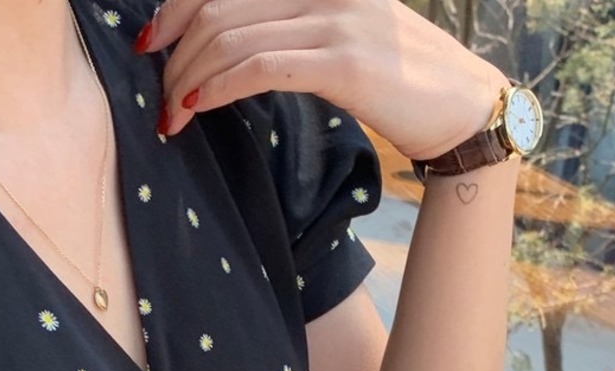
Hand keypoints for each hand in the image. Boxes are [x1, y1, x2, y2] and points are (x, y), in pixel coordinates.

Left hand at [137, 0, 508, 160]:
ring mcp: (336, 19)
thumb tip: (227, 50)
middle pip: (218, 8)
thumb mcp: (340, 40)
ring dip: (187, 81)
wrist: (463, 108)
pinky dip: (218, 88)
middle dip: (174, 56)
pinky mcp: (345, 61)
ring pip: (231, 38)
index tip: (151, 46)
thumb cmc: (399, 83)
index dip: (176, 9)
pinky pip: (260, 67)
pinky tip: (196, 109)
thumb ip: (289, 33)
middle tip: (158, 98)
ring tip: (170, 116)